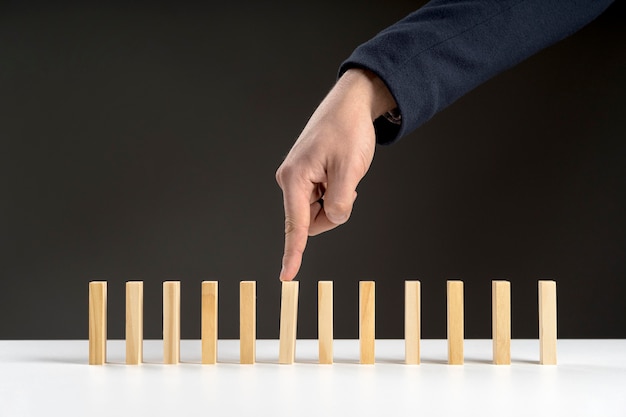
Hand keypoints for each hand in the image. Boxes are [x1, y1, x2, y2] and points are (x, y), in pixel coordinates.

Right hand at [276, 68, 396, 280]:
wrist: (350, 106)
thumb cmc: (348, 131)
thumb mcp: (350, 169)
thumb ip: (341, 202)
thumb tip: (334, 217)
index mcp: (295, 179)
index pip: (295, 225)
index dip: (292, 253)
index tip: (286, 276)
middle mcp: (291, 181)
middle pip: (312, 221)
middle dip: (333, 211)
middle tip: (348, 183)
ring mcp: (299, 180)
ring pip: (320, 211)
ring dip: (337, 200)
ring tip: (344, 172)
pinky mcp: (307, 178)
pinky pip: (322, 199)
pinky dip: (336, 192)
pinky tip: (341, 171)